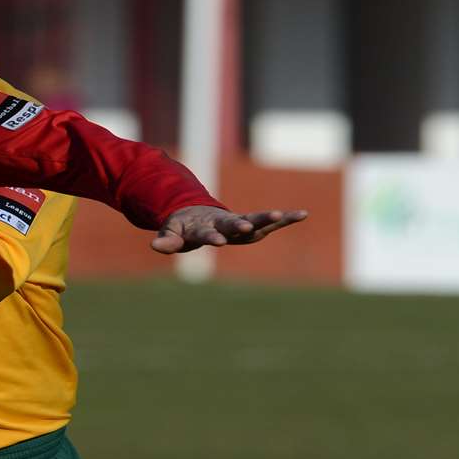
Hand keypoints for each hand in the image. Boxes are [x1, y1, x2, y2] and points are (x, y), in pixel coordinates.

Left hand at [152, 206, 308, 253]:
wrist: (193, 212)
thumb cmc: (182, 227)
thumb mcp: (172, 234)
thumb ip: (167, 241)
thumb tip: (155, 246)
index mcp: (202, 227)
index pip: (207, 233)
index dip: (212, 236)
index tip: (218, 241)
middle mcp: (223, 222)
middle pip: (234, 223)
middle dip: (242, 224)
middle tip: (249, 225)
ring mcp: (238, 222)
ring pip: (256, 219)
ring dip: (271, 218)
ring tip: (291, 214)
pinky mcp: (250, 222)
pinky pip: (270, 221)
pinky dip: (285, 218)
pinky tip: (303, 214)